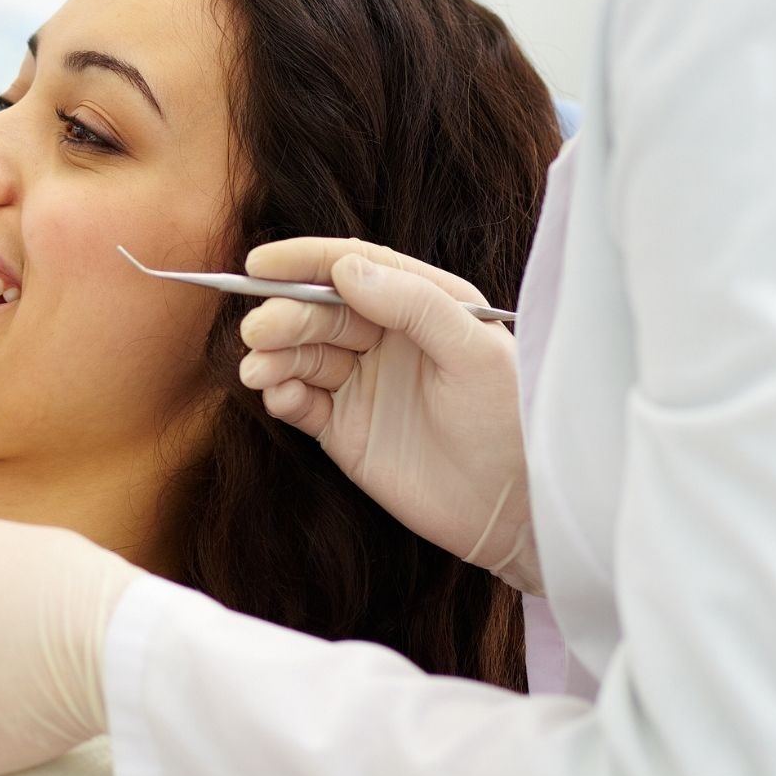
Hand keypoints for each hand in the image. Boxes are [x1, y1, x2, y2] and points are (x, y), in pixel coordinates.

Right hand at [238, 237, 538, 592]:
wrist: (517, 514)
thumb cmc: (513, 425)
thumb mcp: (476, 354)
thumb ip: (415, 305)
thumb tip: (346, 269)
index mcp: (422, 305)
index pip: (355, 267)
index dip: (304, 262)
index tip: (260, 266)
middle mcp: (386, 337)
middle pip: (319, 311)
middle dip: (284, 317)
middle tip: (259, 333)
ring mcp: (363, 382)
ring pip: (302, 354)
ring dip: (274, 357)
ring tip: (258, 371)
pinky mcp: (346, 429)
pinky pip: (300, 402)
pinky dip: (281, 394)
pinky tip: (278, 396)